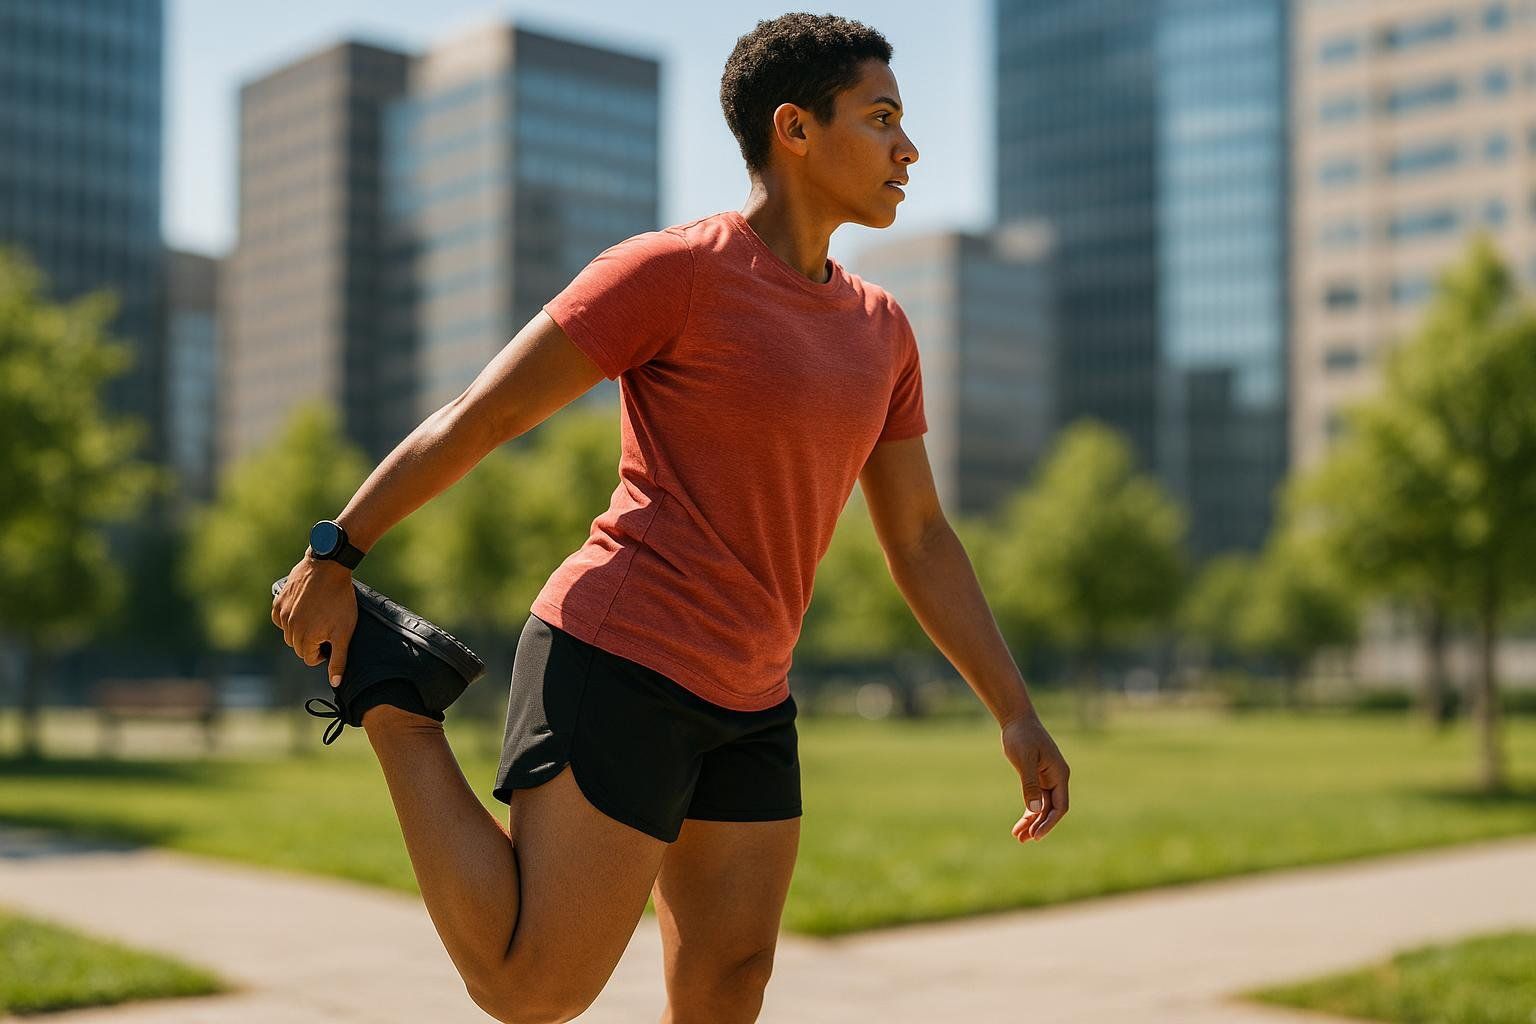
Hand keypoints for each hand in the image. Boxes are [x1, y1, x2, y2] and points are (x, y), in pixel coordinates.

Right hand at [271, 554, 356, 686]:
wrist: (329, 567)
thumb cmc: (340, 600)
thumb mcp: (344, 632)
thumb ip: (339, 659)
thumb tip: (335, 683)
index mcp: (305, 638)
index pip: (308, 658)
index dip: (322, 653)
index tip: (331, 641)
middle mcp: (289, 628)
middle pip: (297, 647)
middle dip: (311, 643)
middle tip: (325, 629)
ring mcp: (282, 613)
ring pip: (287, 633)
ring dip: (300, 631)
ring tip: (316, 619)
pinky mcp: (278, 600)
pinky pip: (279, 618)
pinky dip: (288, 618)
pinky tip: (302, 610)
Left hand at [999, 711, 1068, 842]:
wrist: (1016, 720)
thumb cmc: (1021, 736)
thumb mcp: (1024, 759)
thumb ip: (1030, 784)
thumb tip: (1034, 810)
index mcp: (1059, 774)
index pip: (1060, 806)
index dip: (1049, 822)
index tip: (1036, 835)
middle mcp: (1057, 779)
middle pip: (1052, 810)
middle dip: (1039, 826)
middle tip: (1023, 839)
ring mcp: (1048, 779)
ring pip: (1043, 808)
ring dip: (1032, 822)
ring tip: (1018, 837)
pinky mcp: (1037, 779)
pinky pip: (1035, 800)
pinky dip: (1028, 812)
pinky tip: (1019, 825)